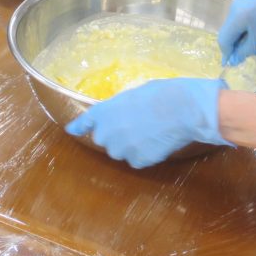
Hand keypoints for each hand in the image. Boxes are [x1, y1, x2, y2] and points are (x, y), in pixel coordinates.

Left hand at [65, 78, 230, 167]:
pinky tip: (158, 142)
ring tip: (151, 132)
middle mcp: (107, 132)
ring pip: (121, 151)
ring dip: (130, 144)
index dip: (79, 126)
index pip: (86, 121)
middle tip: (137, 124)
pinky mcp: (137, 161)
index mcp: (105, 110)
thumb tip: (121, 117)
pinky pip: (137, 160)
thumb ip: (120, 107)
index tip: (72, 130)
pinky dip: (145, 153)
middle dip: (116, 134)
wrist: (183, 109)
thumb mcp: (135, 94)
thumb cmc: (162, 93)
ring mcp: (122, 149)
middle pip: (105, 139)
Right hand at [218, 0, 255, 64]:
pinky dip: (247, 31)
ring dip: (245, 39)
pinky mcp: (246, 3)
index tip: (232, 64)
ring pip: (235, 28)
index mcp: (234, 18)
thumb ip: (244, 51)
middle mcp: (233, 10)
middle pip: (229, 34)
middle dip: (239, 46)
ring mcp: (239, 5)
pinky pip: (241, 21)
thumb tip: (233, 60)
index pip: (223, 40)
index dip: (227, 53)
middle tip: (254, 52)